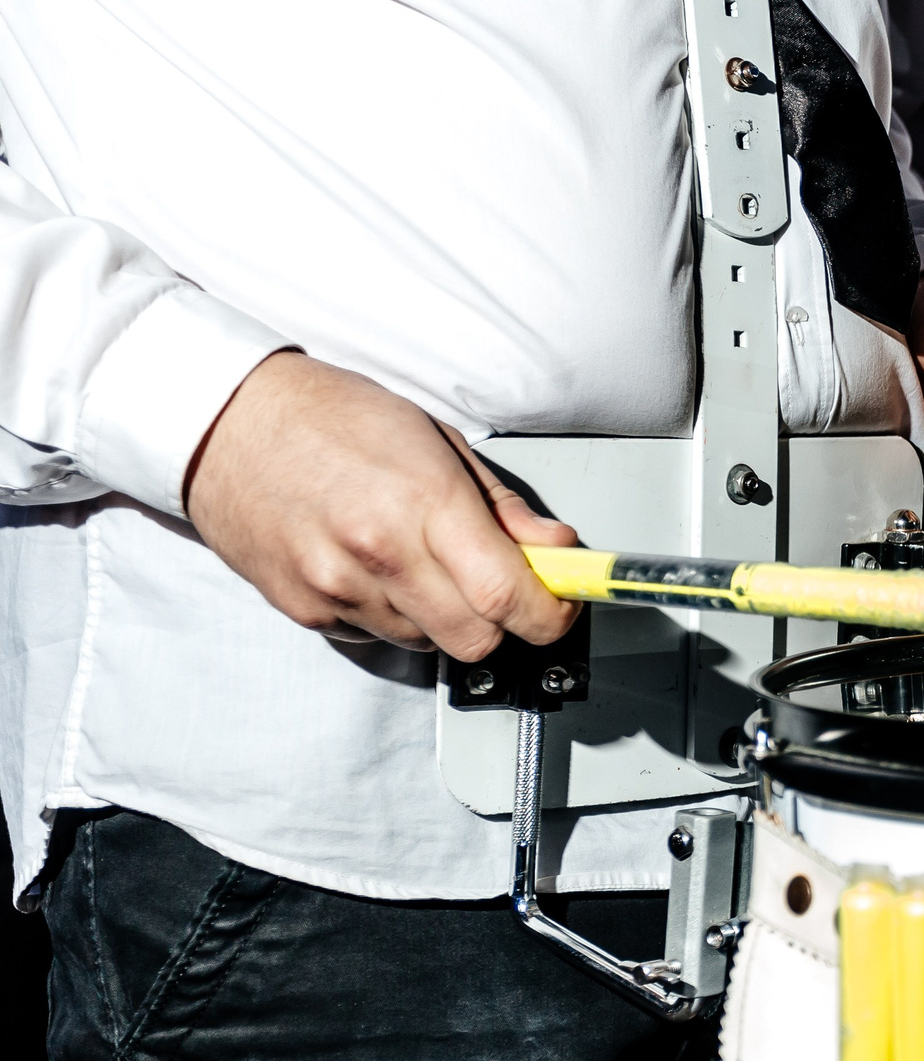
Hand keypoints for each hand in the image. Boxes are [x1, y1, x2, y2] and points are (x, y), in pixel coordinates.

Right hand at [181, 351, 581, 659]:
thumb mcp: (435, 439)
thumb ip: (501, 505)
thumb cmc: (331, 417)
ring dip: (444, 617)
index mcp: (424, 504)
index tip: (562, 604)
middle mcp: (380, 555)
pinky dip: (393, 615)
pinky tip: (376, 568)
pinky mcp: (305, 610)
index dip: (551, 614)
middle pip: (477, 640)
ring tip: (421, 560)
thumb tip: (555, 548)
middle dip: (503, 622)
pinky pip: (376, 637)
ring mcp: (337, 588)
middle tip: (500, 585)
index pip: (510, 598)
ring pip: (428, 644)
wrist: (223, 421)